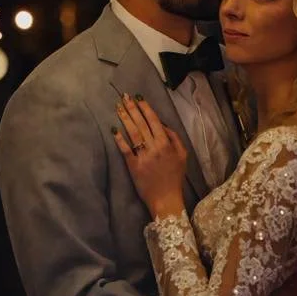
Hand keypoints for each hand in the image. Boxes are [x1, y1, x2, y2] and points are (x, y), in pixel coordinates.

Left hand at [112, 94, 187, 217]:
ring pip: (132, 133)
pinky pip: (125, 150)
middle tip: (124, 97)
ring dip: (125, 119)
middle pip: (141, 124)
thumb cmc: (175, 176)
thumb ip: (174, 138)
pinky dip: (119, 139)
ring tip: (118, 107)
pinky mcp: (133, 166)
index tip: (138, 97)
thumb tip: (163, 124)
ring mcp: (142, 156)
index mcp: (166, 143)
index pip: (154, 120)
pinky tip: (114, 129)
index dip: (145, 108)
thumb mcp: (182, 155)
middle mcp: (154, 147)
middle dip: (132, 109)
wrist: (166, 198)